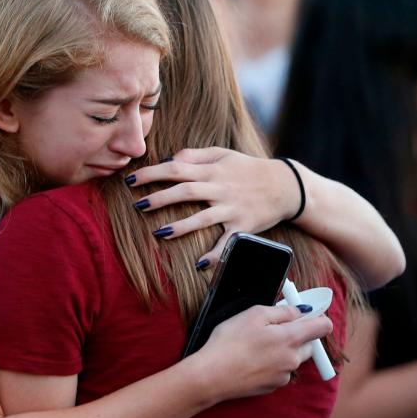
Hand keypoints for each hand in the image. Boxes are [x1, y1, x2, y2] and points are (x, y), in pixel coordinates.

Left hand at [125, 147, 300, 265]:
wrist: (285, 185)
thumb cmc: (248, 168)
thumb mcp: (223, 154)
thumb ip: (194, 155)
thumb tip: (169, 159)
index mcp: (212, 170)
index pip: (176, 169)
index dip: (152, 173)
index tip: (131, 180)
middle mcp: (220, 189)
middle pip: (186, 192)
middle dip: (160, 198)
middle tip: (137, 205)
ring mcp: (232, 209)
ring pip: (203, 217)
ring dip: (181, 226)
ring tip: (159, 233)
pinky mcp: (243, 226)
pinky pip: (228, 242)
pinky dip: (215, 254)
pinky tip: (199, 263)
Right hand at [189, 304, 332, 402]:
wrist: (211, 376)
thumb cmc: (229, 342)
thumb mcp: (254, 314)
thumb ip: (283, 311)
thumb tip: (300, 311)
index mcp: (291, 338)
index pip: (323, 326)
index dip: (318, 317)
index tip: (306, 314)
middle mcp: (292, 359)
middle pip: (309, 345)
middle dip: (297, 336)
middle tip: (272, 329)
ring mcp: (283, 376)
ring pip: (292, 359)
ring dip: (282, 351)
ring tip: (256, 347)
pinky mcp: (272, 387)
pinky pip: (279, 372)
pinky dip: (271, 365)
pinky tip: (251, 361)